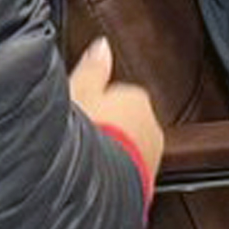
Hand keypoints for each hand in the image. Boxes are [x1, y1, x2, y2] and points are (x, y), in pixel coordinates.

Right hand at [66, 37, 164, 184]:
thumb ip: (93, 68)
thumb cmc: (87, 135)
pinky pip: (126, 176)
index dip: (92, 107)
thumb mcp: (80, 92)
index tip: (77, 116)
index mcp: (136, 99)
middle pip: (123, 124)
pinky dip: (114, 178)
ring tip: (85, 166)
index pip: (115, 96)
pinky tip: (96, 183)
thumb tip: (102, 44)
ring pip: (127, 151)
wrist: (100, 184)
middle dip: (104, 132)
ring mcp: (151, 157)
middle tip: (77, 142)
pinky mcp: (145, 185)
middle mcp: (150, 126)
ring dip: (111, 156)